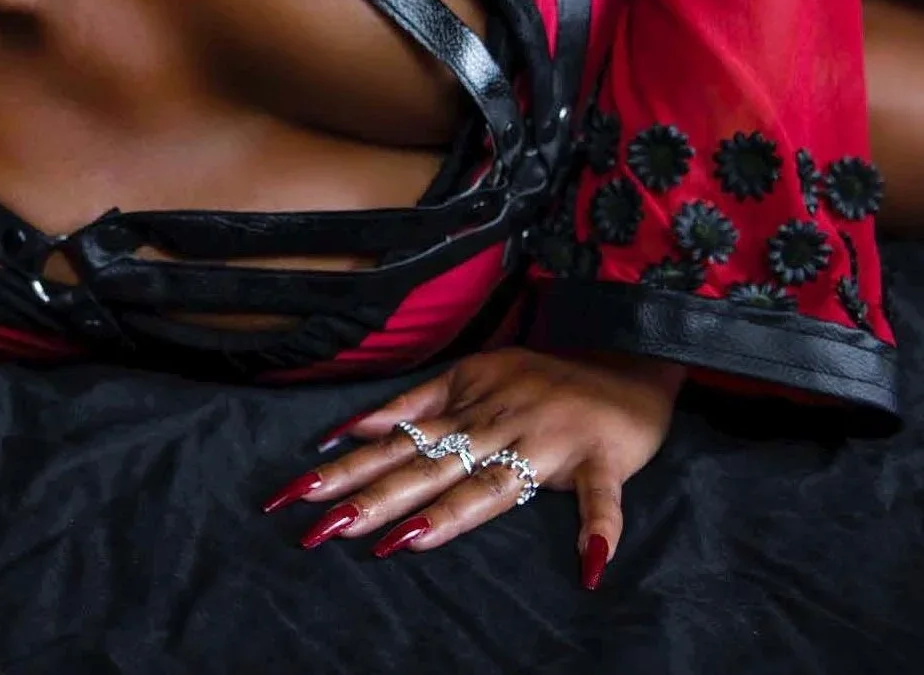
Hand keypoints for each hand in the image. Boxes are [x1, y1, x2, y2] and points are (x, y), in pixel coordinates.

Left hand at [261, 347, 682, 587]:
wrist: (626, 358)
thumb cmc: (541, 378)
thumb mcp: (470, 377)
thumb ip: (413, 406)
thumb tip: (347, 429)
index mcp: (467, 406)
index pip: (398, 444)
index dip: (349, 470)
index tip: (298, 495)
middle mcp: (499, 423)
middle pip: (430, 466)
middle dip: (376, 498)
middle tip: (324, 528)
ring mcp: (550, 442)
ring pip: (495, 482)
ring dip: (453, 513)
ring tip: (406, 541)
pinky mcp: (603, 460)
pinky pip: (602, 499)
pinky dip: (599, 529)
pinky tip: (589, 565)